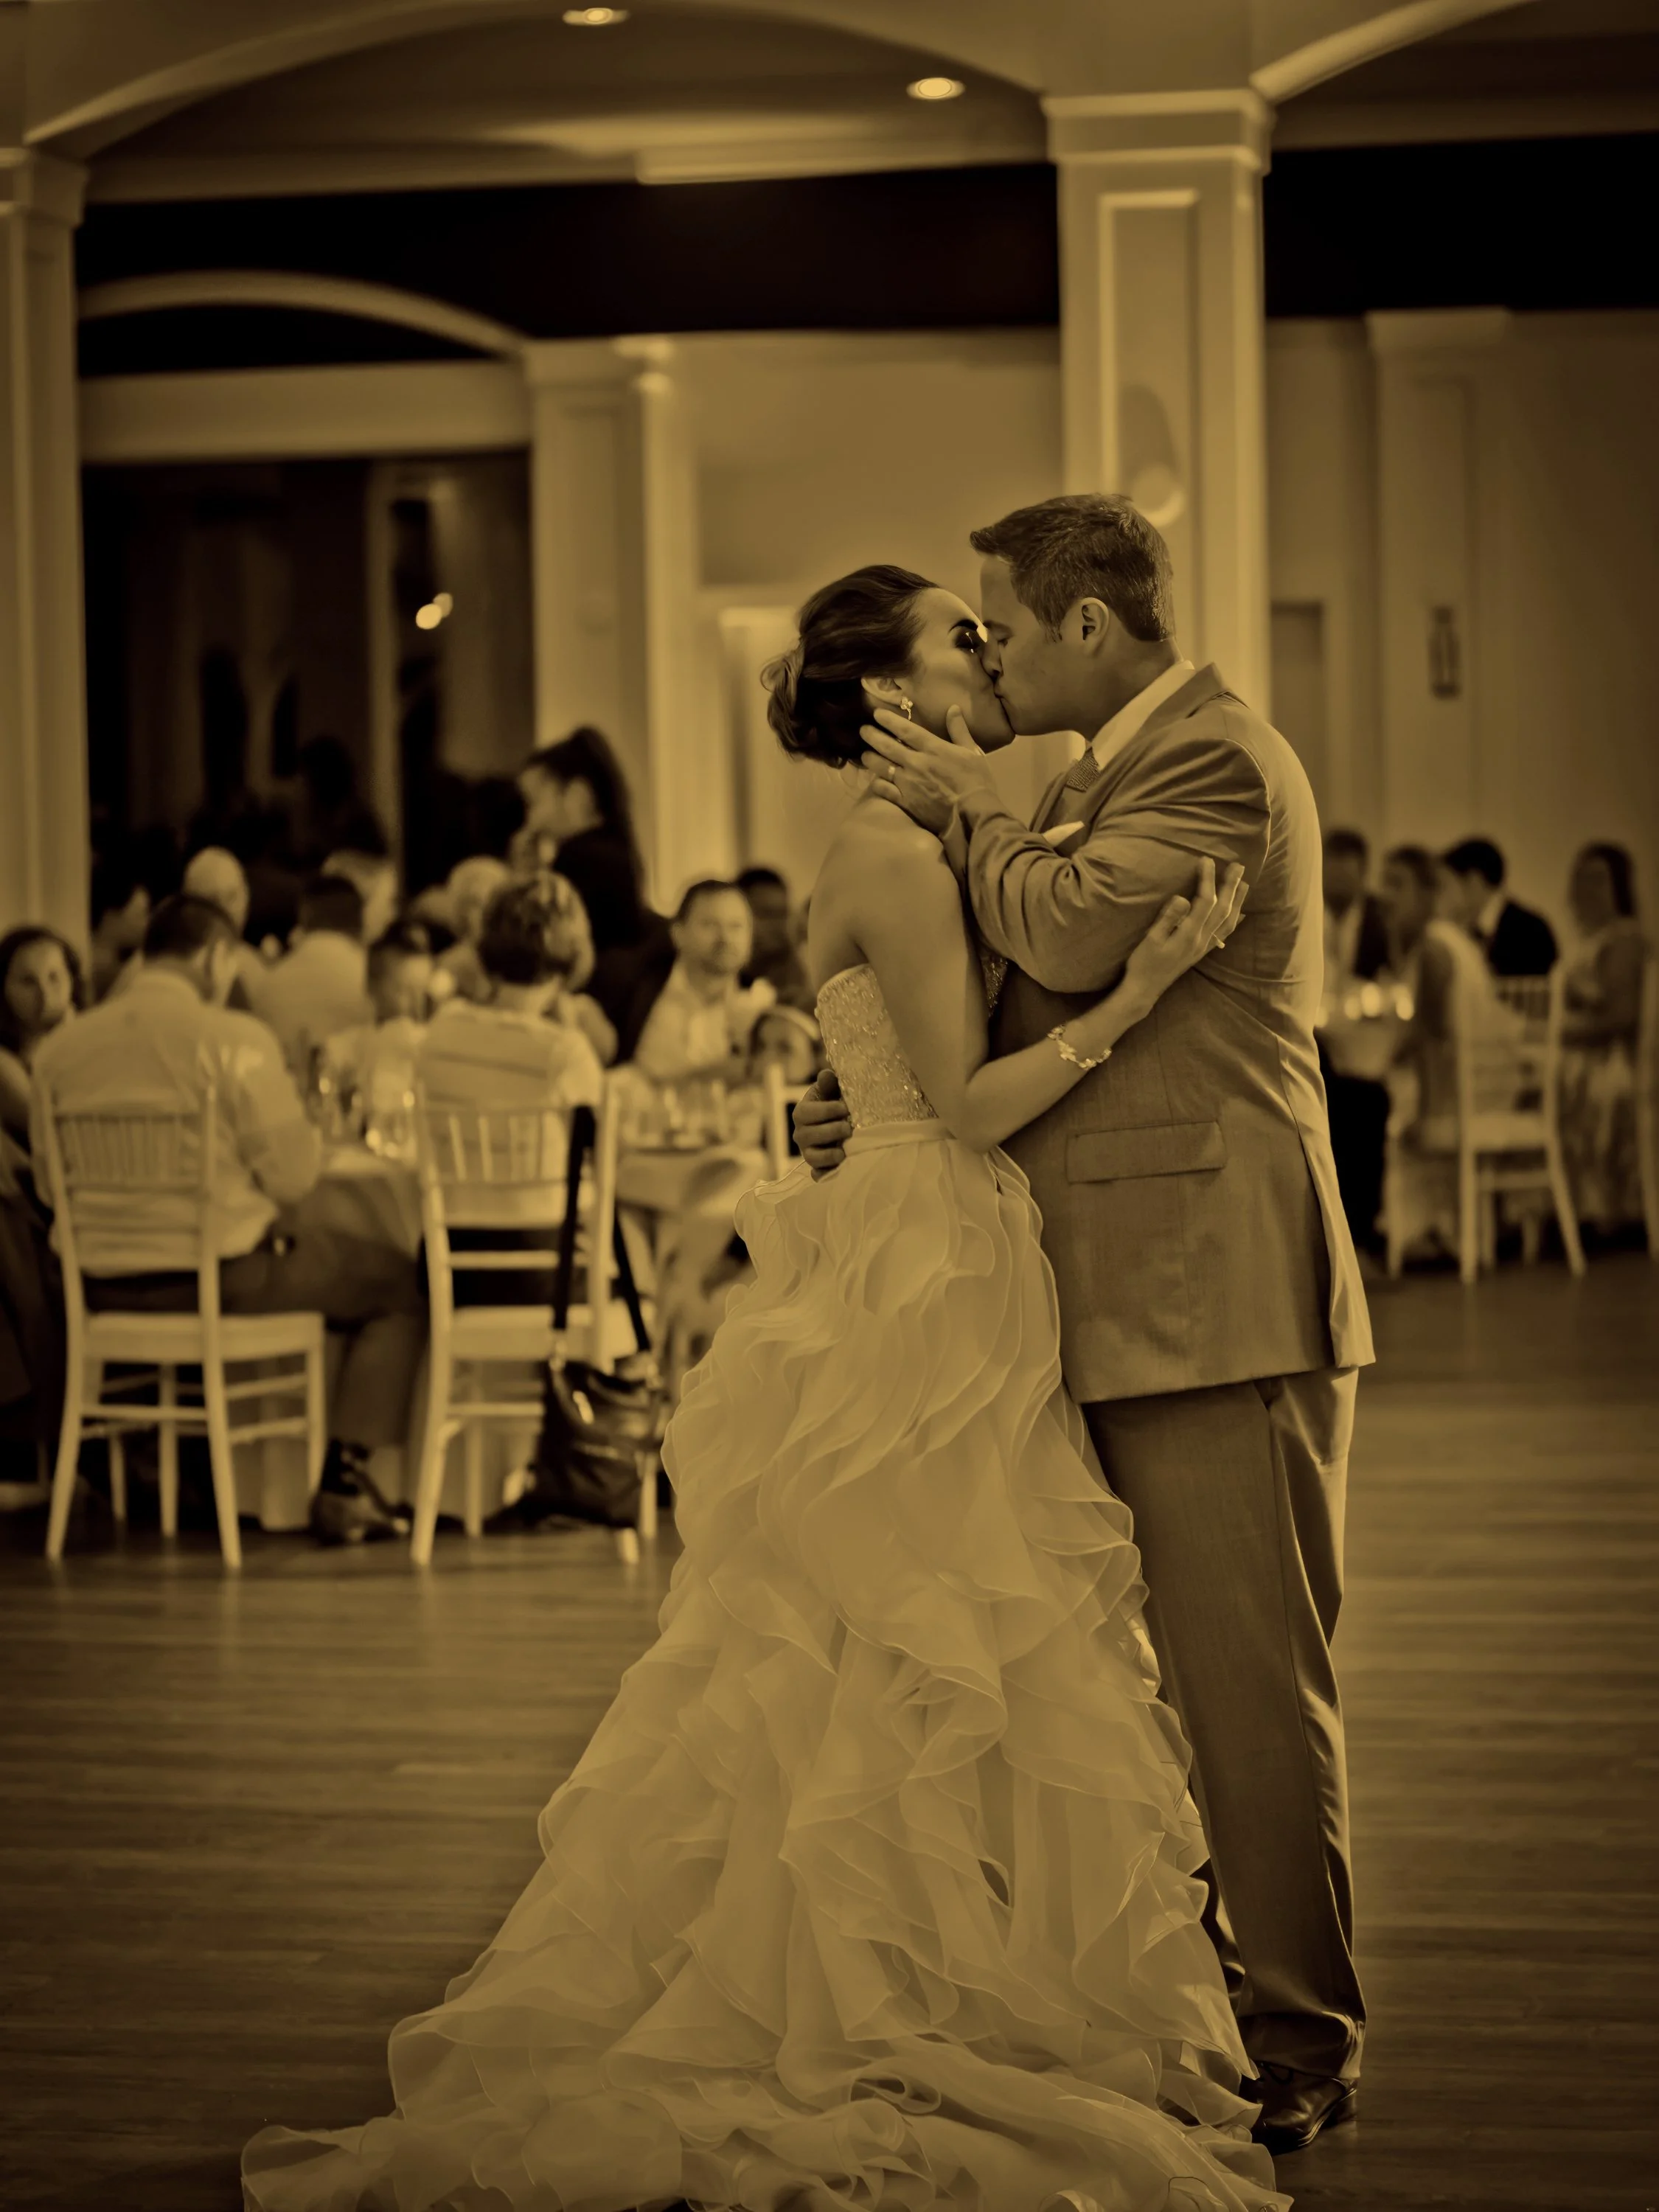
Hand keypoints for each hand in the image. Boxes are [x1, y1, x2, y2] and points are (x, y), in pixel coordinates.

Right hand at [792, 1066, 852, 1175]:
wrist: (841, 1123)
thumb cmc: (835, 1103)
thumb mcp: (832, 1091)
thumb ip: (829, 1083)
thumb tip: (827, 1075)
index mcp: (802, 1113)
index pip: (806, 1113)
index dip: (825, 1111)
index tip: (845, 1108)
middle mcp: (801, 1134)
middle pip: (808, 1136)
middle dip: (830, 1132)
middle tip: (849, 1128)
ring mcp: (808, 1152)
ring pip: (811, 1157)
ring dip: (828, 1156)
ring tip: (844, 1152)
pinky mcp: (818, 1167)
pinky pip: (818, 1174)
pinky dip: (826, 1174)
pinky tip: (840, 1170)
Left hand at [862, 705, 997, 834]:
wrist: (973, 815)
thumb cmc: (977, 782)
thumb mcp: (972, 752)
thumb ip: (959, 730)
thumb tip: (953, 708)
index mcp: (932, 748)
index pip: (905, 729)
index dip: (888, 720)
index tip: (876, 714)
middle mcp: (915, 763)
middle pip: (887, 746)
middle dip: (872, 736)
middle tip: (863, 730)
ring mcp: (908, 783)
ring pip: (881, 767)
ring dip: (870, 759)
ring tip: (864, 754)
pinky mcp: (906, 802)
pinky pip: (885, 790)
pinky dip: (877, 784)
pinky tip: (874, 781)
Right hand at [1119, 859, 1246, 1007]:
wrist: (1145, 989)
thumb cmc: (1143, 963)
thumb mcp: (1150, 939)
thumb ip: (1167, 918)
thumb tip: (1182, 898)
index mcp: (1188, 934)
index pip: (1204, 901)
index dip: (1207, 879)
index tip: (1206, 860)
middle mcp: (1201, 940)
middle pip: (1222, 909)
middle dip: (1230, 886)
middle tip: (1238, 866)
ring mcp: (1203, 946)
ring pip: (1228, 921)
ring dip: (1237, 901)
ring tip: (1244, 883)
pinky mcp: (1202, 951)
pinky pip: (1224, 934)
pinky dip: (1234, 921)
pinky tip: (1240, 914)